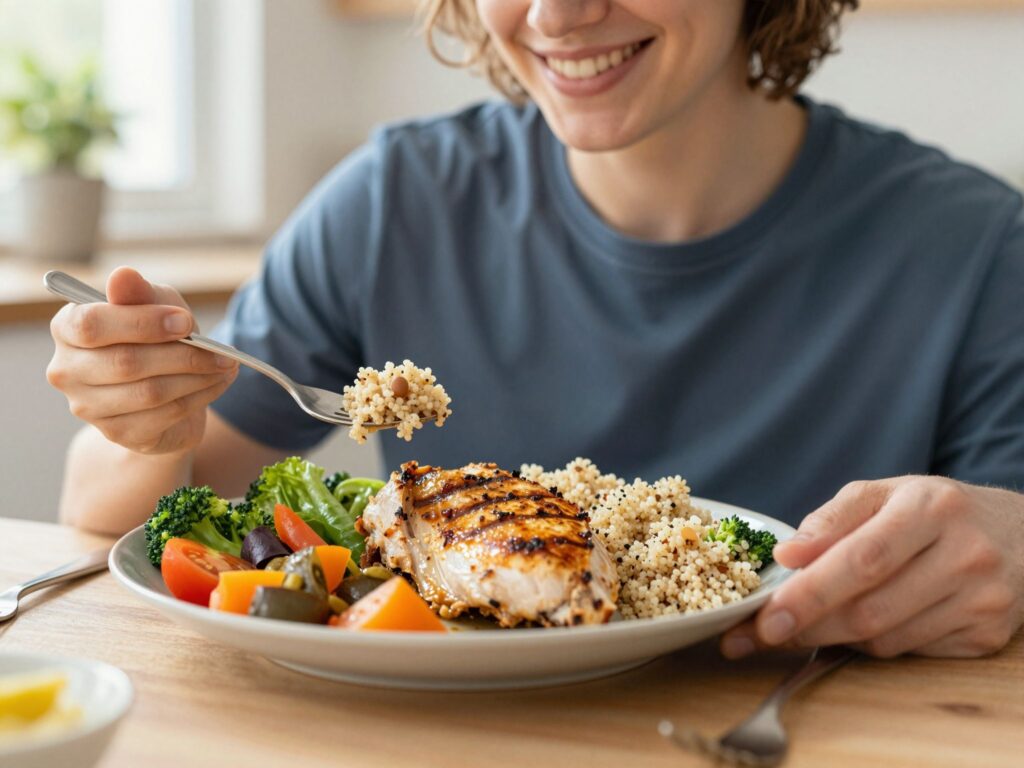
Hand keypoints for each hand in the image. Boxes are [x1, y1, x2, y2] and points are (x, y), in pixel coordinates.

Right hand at [47, 266, 238, 454]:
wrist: (166, 389)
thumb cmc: (156, 337)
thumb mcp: (155, 305)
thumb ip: (140, 293)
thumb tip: (122, 276)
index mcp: (67, 327)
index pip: (92, 324)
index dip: (143, 323)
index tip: (185, 322)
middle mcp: (67, 370)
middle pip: (126, 363)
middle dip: (183, 355)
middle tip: (222, 351)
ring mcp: (87, 407)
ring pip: (150, 393)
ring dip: (197, 378)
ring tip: (225, 365)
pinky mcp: (116, 433)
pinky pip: (164, 415)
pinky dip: (199, 397)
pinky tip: (216, 384)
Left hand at [720, 477, 1023, 658]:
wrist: (1020, 533)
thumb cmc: (933, 511)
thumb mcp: (883, 494)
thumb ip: (830, 520)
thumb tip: (786, 556)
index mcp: (930, 507)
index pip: (861, 559)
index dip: (809, 594)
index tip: (767, 618)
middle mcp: (964, 554)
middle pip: (870, 609)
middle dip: (808, 626)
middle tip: (762, 635)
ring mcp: (982, 600)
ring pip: (886, 640)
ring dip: (838, 636)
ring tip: (815, 620)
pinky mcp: (988, 636)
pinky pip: (910, 653)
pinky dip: (875, 644)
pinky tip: (866, 623)